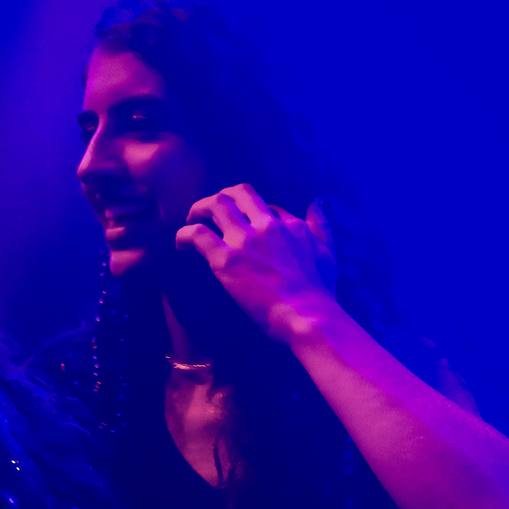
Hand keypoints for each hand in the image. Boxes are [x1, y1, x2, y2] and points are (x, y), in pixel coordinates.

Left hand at [175, 184, 339, 344]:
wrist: (308, 315)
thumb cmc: (319, 291)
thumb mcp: (327, 251)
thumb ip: (321, 225)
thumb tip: (318, 201)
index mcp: (290, 224)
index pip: (267, 206)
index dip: (252, 212)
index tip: (243, 224)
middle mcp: (266, 225)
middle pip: (239, 193)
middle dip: (222, 196)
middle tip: (210, 210)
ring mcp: (245, 241)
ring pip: (216, 204)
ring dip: (200, 208)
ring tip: (191, 219)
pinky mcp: (226, 260)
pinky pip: (197, 235)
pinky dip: (185, 234)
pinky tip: (181, 244)